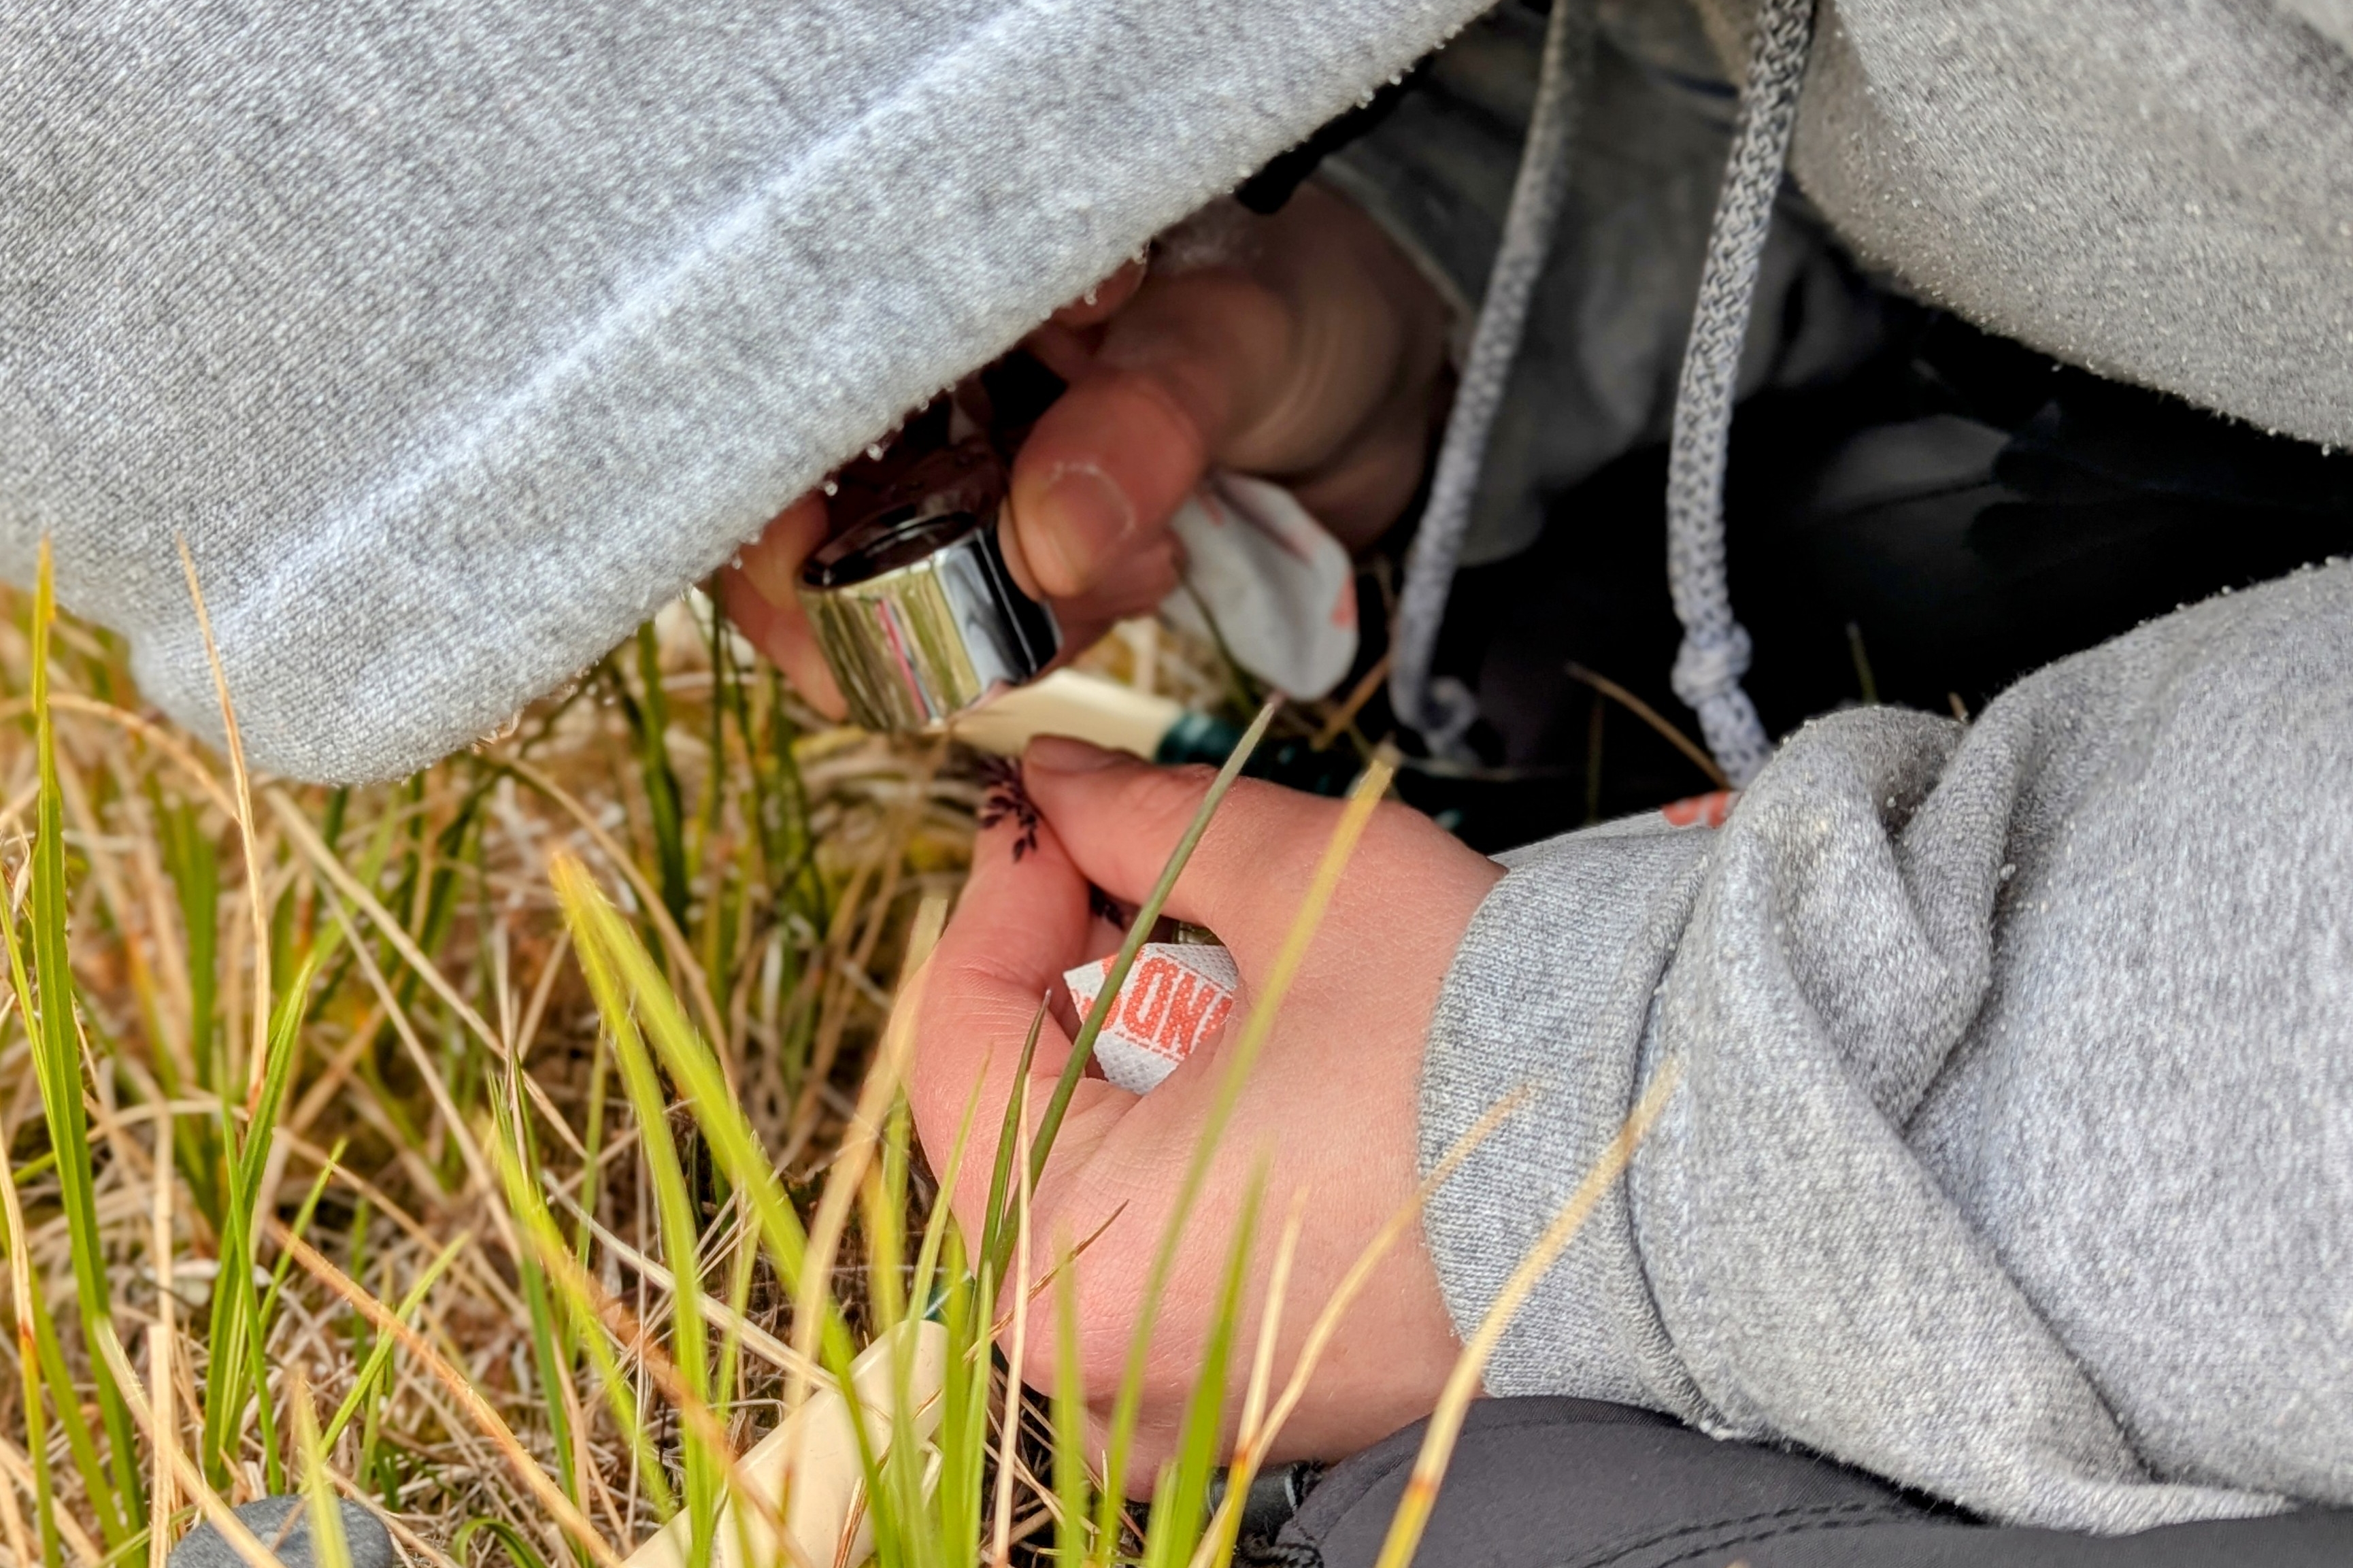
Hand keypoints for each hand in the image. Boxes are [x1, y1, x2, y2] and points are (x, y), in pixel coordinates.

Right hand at [719, 186, 1451, 716]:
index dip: (775, 504)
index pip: (792, 399)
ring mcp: (963, 461)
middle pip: (814, 513)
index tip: (804, 583)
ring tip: (1141, 563)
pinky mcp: (1014, 537)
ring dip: (1007, 613)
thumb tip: (1045, 546)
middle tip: (988, 629)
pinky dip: (1051, 626)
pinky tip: (1146, 569)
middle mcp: (923, 374)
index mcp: (937, 280)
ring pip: (897, 586)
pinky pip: (980, 618)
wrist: (1375, 383)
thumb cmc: (1301, 307)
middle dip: (886, 597)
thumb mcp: (1237, 341)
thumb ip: (1148, 426)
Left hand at [908, 738, 1503, 1482]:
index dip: (1001, 897)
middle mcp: (1093, 1366)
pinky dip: (1187, 1138)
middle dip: (1075, 971)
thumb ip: (1141, 825)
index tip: (1050, 818)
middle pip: (1012, 1112)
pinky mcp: (1249, 1394)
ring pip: (1086, 1175)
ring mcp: (1170, 1400)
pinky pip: (1159, 1241)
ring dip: (1132, 1053)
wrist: (1671, 1183)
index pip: (953, 1042)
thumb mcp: (1296, 887)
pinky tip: (1261, 1067)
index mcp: (1068, 1261)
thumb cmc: (1482, 1055)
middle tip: (1141, 868)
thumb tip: (1057, 784)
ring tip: (1222, 971)